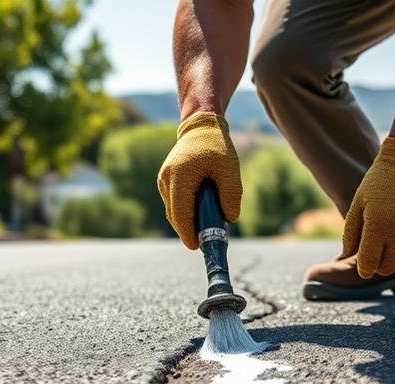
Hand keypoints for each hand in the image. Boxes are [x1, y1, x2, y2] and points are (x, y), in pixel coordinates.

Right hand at [157, 112, 242, 248]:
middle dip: (190, 230)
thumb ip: (231, 195)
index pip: (180, 212)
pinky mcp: (166, 182)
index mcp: (179, 175)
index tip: (197, 247)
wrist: (201, 127)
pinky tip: (203, 212)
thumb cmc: (216, 146)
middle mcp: (166, 179)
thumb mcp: (230, 170)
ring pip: (175, 211)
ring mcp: (164, 180)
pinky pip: (176, 203)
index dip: (188, 232)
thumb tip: (229, 219)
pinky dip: (187, 211)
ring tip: (210, 222)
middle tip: (208, 240)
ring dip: (190, 220)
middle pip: (175, 215)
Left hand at [341, 137, 394, 278]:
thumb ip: (351, 231)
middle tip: (377, 259)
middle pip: (388, 266)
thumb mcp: (359, 202)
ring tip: (391, 253)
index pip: (369, 263)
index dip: (365, 269)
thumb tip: (348, 255)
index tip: (364, 268)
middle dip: (379, 267)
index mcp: (375, 227)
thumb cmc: (379, 181)